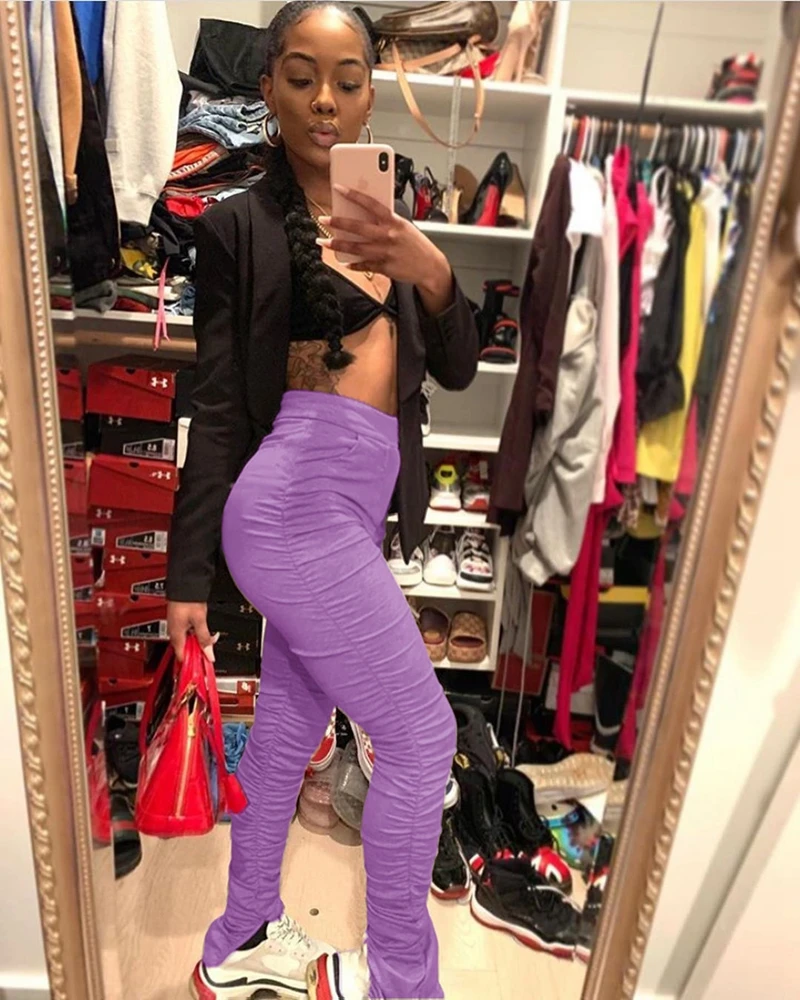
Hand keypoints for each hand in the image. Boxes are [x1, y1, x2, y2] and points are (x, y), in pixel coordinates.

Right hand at [167, 601, 216, 662]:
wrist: (184, 584)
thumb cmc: (188, 600)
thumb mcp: (200, 621)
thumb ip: (204, 638)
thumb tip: (209, 654)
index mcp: (176, 636)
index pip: (182, 657)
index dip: (193, 663)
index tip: (203, 665)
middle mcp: (173, 633)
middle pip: (186, 650)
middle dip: (199, 650)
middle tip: (210, 649)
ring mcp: (175, 627)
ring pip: (188, 641)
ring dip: (199, 641)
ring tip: (210, 638)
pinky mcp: (179, 621)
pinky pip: (187, 633)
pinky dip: (196, 634)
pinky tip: (203, 630)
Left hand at [318, 185, 453, 313]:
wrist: (430, 266)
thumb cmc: (416, 244)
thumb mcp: (404, 226)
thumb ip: (386, 221)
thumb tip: (365, 214)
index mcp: (394, 221)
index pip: (371, 204)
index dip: (354, 195)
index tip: (339, 188)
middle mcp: (388, 236)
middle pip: (358, 227)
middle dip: (338, 223)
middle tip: (323, 219)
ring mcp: (385, 253)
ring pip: (356, 248)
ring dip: (338, 245)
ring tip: (324, 242)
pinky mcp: (385, 268)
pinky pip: (364, 265)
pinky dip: (353, 264)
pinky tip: (344, 262)